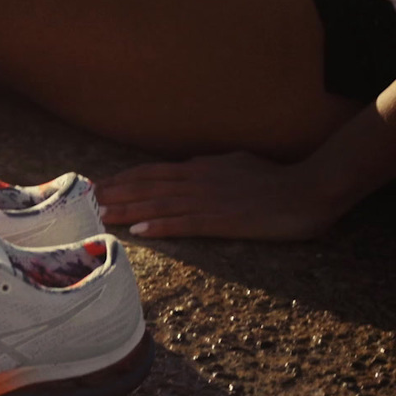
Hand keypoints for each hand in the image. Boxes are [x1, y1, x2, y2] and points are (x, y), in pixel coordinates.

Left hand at [94, 151, 351, 240]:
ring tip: (103, 215)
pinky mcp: (223, 221)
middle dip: (117, 193)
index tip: (102, 184)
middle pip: (148, 186)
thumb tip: (190, 166)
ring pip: (159, 204)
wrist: (307, 190)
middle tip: (88, 200)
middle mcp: (199, 180)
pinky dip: (160, 227)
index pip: (153, 172)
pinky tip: (140, 232)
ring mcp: (209, 200)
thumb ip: (210, 166)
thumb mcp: (237, 163)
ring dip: (129, 210)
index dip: (125, 178)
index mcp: (202, 167)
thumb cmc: (275, 178)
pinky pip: (185, 224)